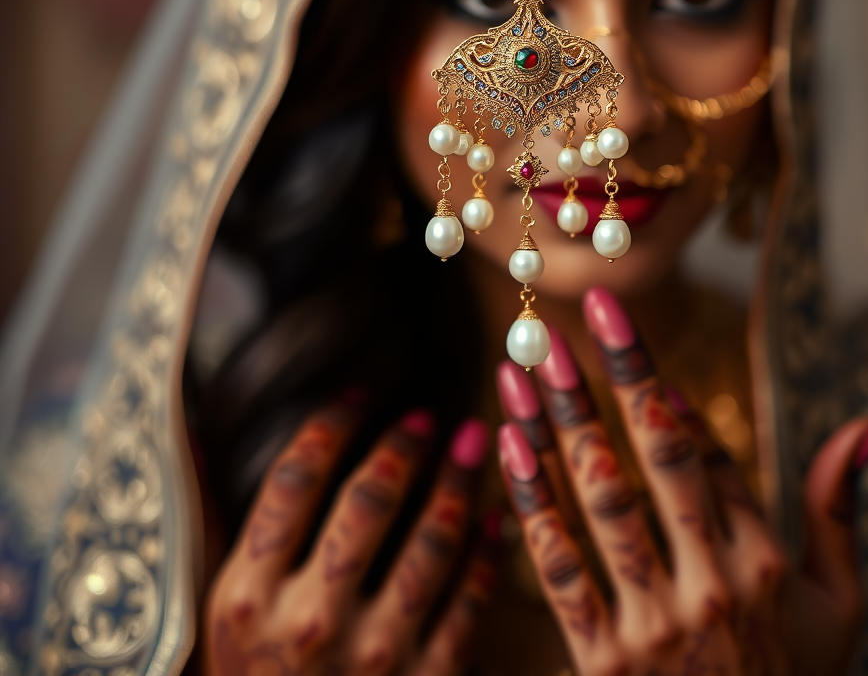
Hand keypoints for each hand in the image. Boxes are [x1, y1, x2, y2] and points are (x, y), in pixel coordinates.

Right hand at [205, 403, 494, 675]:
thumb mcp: (215, 615)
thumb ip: (216, 527)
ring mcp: (371, 656)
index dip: (331, 425)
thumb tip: (197, 439)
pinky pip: (470, 603)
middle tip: (424, 416)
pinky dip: (487, 553)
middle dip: (404, 446)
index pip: (293, 483)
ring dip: (458, 482)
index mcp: (245, 596)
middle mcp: (307, 623)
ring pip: (431, 543)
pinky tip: (493, 516)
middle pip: (368, 502)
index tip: (358, 394)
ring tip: (472, 443)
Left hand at [495, 287, 867, 675]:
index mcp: (767, 560)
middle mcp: (713, 583)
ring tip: (523, 365)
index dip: (661, 391)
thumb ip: (841, 506)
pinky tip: (508, 442)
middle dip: (612, 382)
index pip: (707, 454)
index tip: (622, 336)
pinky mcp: (603, 659)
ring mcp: (655, 622)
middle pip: (655, 459)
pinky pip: (559, 567)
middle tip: (573, 318)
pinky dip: (532, 500)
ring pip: (601, 501)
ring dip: (559, 425)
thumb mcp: (841, 604)